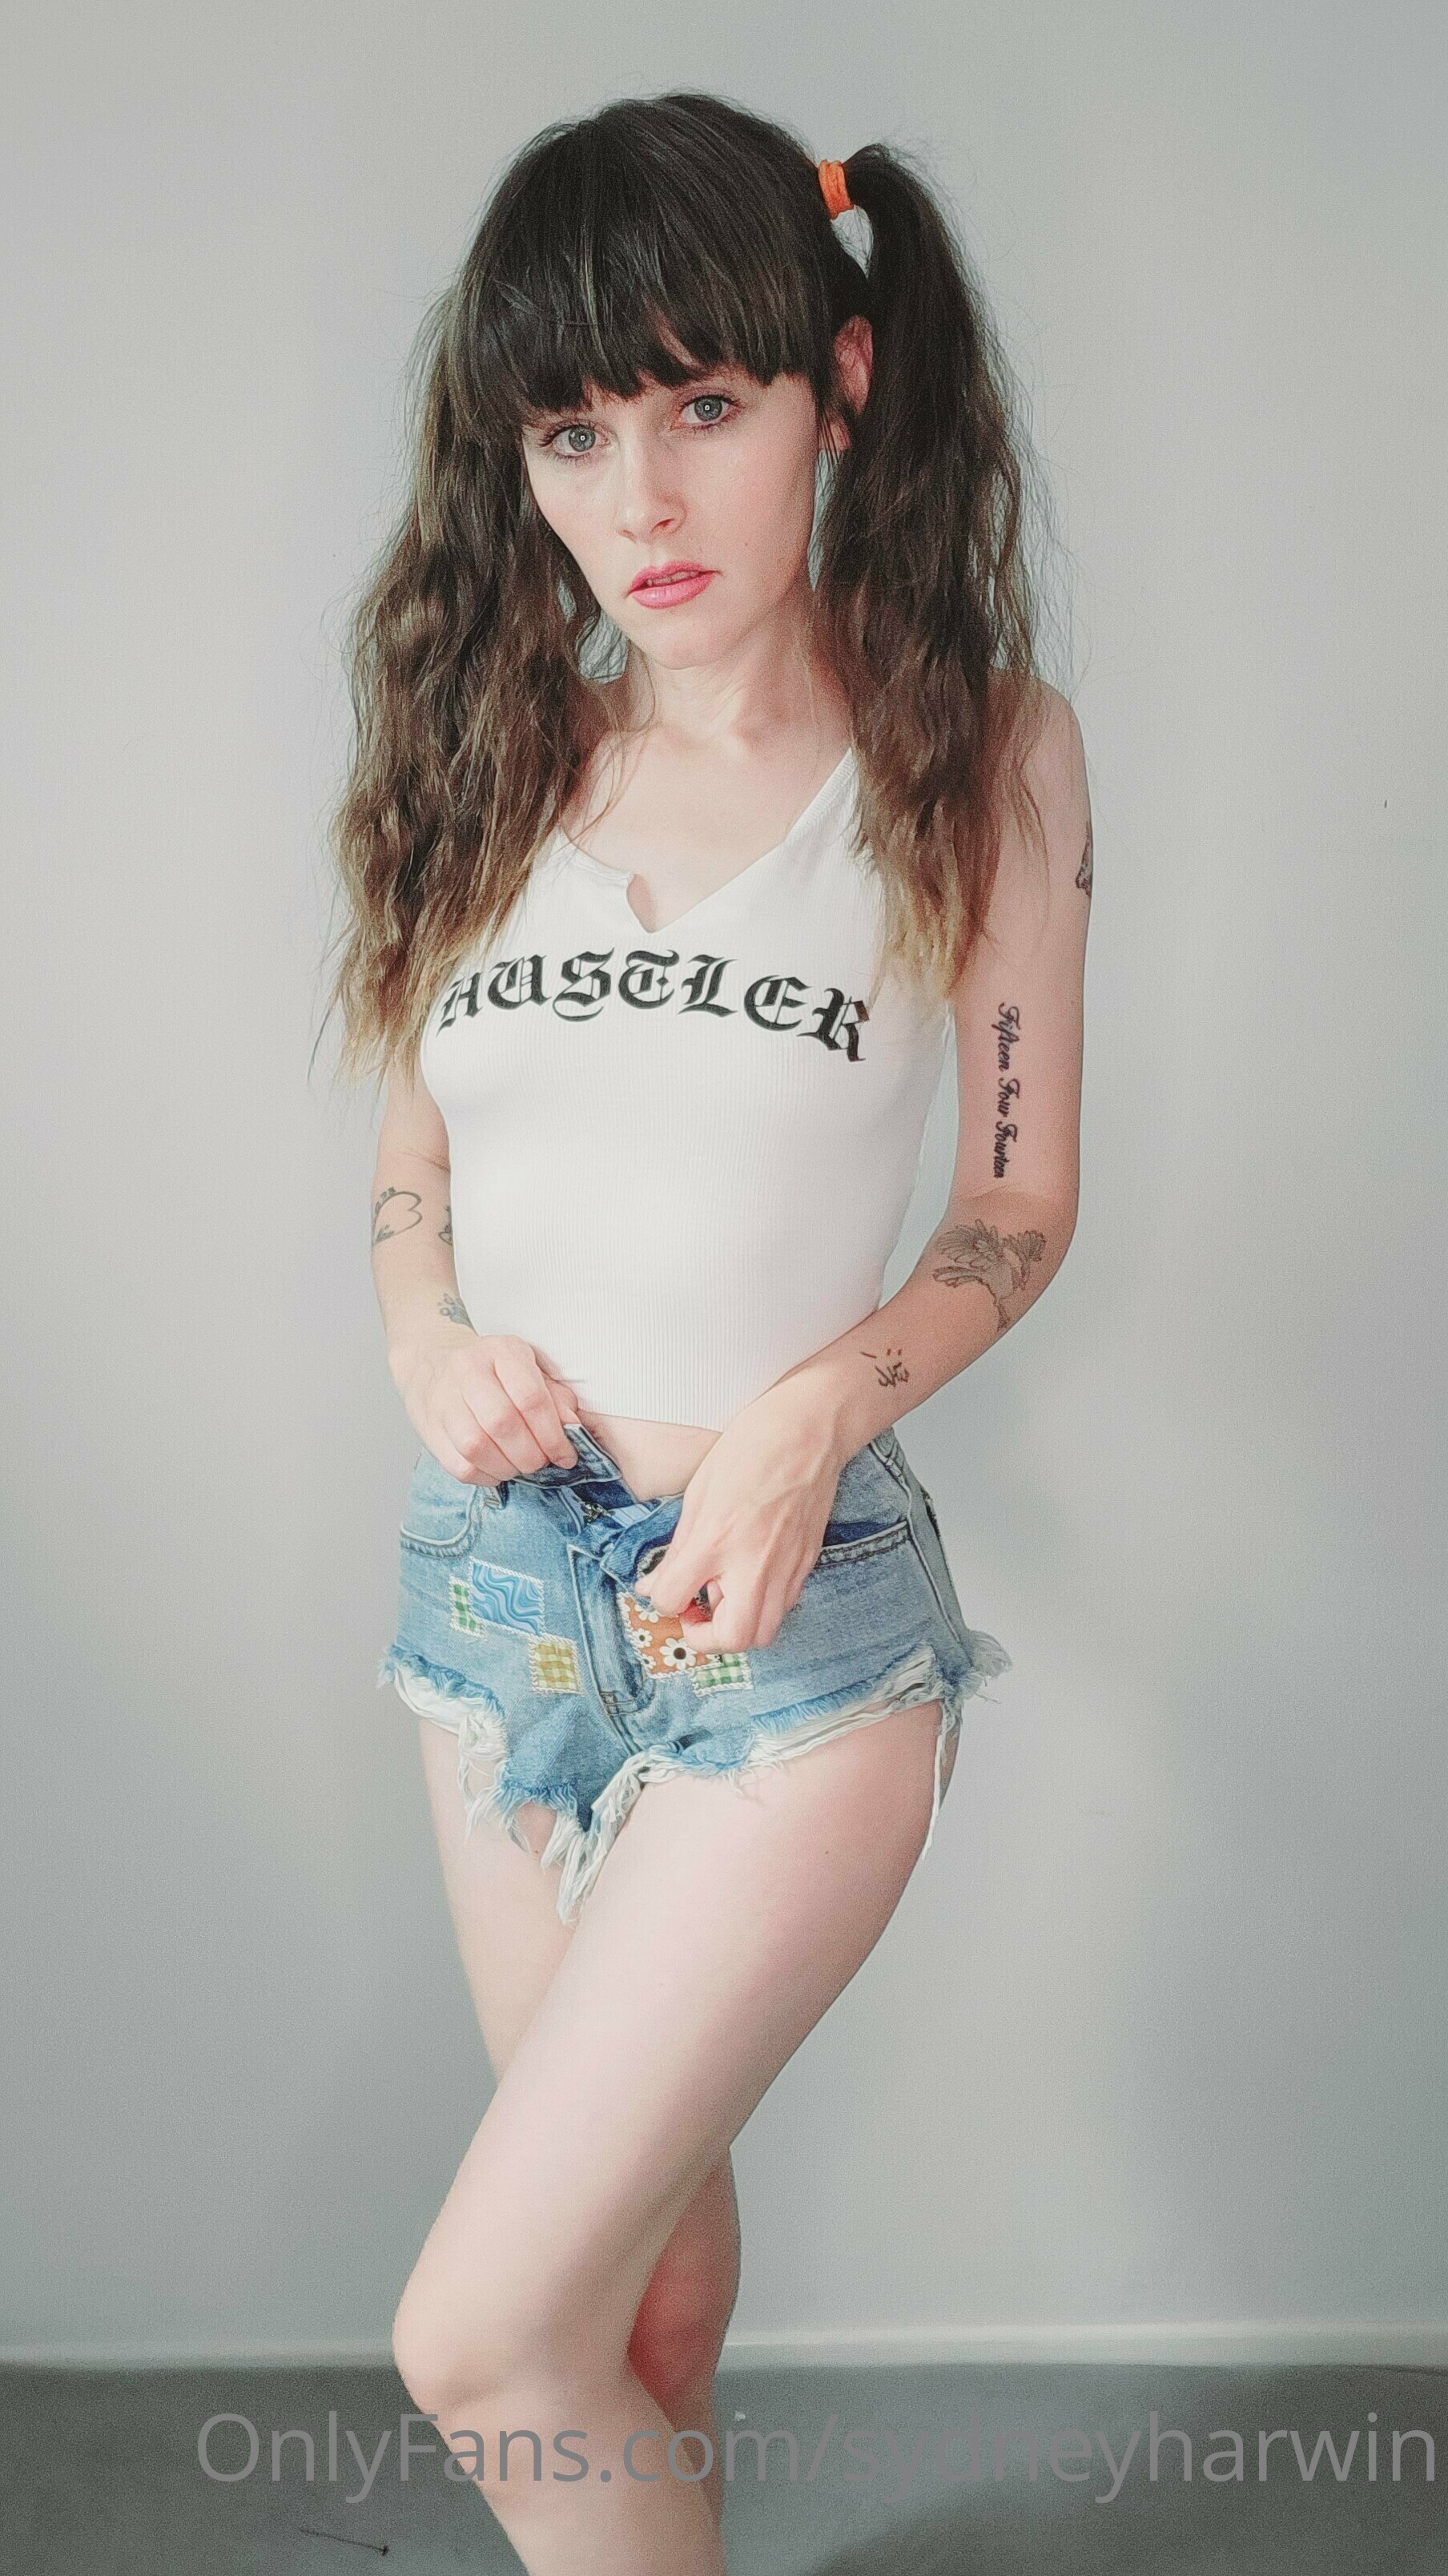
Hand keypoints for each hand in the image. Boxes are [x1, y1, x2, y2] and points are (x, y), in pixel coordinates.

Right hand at [390, 1328, 582, 1482]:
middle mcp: (467, 1370)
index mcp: (501, 1351)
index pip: (530, 1398)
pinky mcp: (429, 1427)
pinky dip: (485, 1476)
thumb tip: (573, 1428)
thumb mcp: (530, 1369)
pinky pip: (458, 1465)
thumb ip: (555, 1397)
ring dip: (508, 1467)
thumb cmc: (493, 1370)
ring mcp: (443, 1399)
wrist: (432, 1360)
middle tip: (541, 1462)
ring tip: (520, 1466)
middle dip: (531, 1455)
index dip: (552, 1435)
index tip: (565, 1455)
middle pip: (503, 1423)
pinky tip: (497, 1469)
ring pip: (477, 1447)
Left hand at [634, 1389, 849, 1652]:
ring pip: (764, 1632)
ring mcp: (786, 1567)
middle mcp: (753, 1563)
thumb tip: (656, 1584)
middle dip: (706, 1638)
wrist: (809, 1430)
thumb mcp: (698, 1493)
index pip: (674, 1599)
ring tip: (722, 1598)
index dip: (660, 1598)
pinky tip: (748, 1578)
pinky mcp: (806, 1563)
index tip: (661, 1586)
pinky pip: (782, 1606)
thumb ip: (679, 1547)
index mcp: (716, 1540)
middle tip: (693, 1613)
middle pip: (732, 1638)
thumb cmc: (750, 1449)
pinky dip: (761, 1606)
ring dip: (737, 1627)